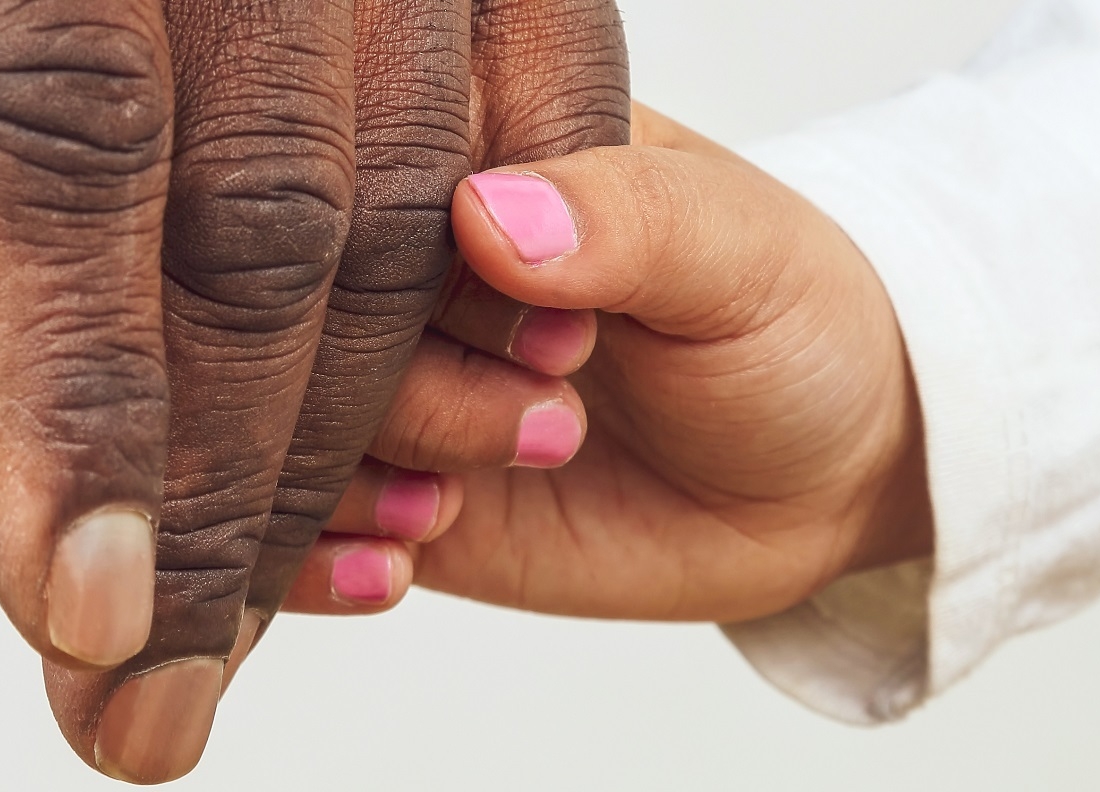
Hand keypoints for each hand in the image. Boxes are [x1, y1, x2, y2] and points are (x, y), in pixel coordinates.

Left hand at [0, 0, 623, 783]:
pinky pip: (555, 101)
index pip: (64, 156)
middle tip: (143, 704)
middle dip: (208, 492)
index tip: (67, 610)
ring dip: (348, 438)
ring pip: (402, 203)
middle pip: (257, 227)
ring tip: (262, 624)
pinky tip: (470, 433)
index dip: (72, 393)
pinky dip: (516, 279)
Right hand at [280, 105, 933, 622]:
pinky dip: (318, 557)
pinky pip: (289, 522)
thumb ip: (628, 220)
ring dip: (350, 479)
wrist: (823, 479)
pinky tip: (404, 563)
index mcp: (478, 149)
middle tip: (544, 423)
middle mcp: (407, 263)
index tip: (552, 327)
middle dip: (397, 388)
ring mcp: (386, 377)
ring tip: (455, 505)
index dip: (413, 261)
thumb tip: (490, 212)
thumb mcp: (739, 256)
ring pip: (276, 419)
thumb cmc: (792, 329)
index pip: (360, 173)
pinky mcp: (384, 484)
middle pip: (296, 309)